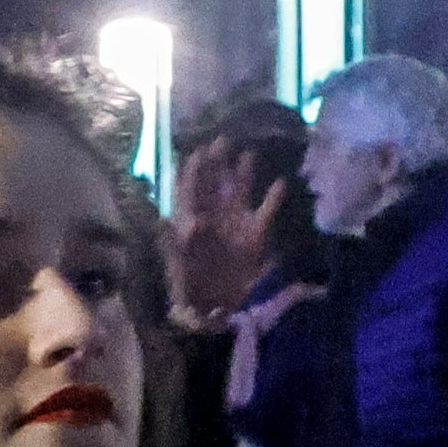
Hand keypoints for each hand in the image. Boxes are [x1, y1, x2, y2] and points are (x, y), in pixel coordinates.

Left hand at [165, 138, 295, 329]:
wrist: (209, 306)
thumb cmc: (186, 282)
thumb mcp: (174, 263)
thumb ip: (170, 241)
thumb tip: (166, 220)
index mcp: (192, 218)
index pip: (191, 188)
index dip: (193, 170)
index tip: (198, 152)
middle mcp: (214, 214)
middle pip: (216, 182)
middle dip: (218, 162)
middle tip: (223, 140)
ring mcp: (236, 222)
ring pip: (240, 190)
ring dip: (244, 173)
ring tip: (248, 154)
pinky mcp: (255, 234)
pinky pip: (266, 211)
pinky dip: (274, 198)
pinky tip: (281, 183)